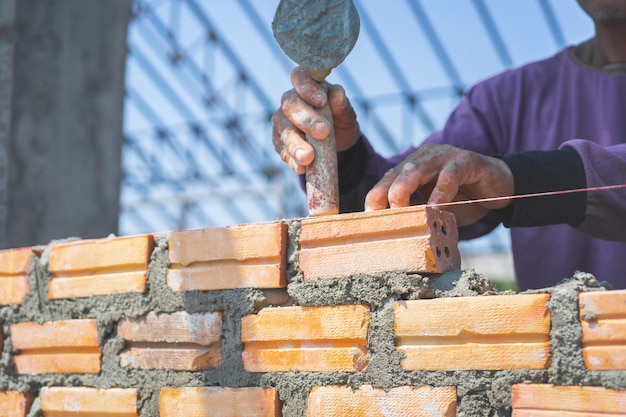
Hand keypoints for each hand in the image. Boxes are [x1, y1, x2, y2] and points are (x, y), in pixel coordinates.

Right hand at [271, 66, 360, 173]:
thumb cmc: (340, 121)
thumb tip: (337, 93)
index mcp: (306, 86)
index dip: (306, 87)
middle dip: (306, 120)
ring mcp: (282, 122)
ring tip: (308, 157)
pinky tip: (301, 167)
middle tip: (323, 132)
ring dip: (296, 145)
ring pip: (284, 131)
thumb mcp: (346, 114)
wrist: (337, 145)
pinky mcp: (279, 142)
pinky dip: (292, 159)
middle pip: (290, 106)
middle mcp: (290, 102)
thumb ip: (342, 104)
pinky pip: (282, 150)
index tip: (321, 101)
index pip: (299, 77)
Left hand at [364, 144, 514, 225]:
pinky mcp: (467, 161)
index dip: (374, 199)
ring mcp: (445, 156)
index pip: (386, 181)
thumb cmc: (464, 200)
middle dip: (385, 196)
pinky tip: (437, 208)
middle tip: (385, 218)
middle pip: (396, 174)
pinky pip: (449, 175)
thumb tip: (394, 232)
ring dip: (405, 191)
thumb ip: (417, 214)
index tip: (368, 220)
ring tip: (403, 212)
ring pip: (416, 170)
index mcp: (412, 168)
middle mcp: (424, 158)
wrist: (502, 188)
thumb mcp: (435, 210)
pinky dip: (440, 192)